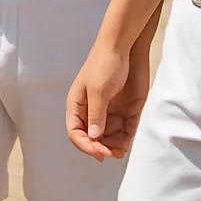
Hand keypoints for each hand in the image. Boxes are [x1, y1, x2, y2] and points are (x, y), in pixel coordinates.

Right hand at [67, 44, 147, 160]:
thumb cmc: (105, 63)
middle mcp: (93, 109)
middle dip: (99, 148)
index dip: (84, 144)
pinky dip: (124, 140)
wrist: (126, 47)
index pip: (75, 131)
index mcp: (78, 103)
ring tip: (120, 150)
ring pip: (108, 138)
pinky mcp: (125, 110)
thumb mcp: (98, 90)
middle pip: (91, 138)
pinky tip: (125, 144)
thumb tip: (93, 138)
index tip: (97, 151)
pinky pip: (123, 131)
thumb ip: (96, 115)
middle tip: (110, 153)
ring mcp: (109, 110)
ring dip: (113, 146)